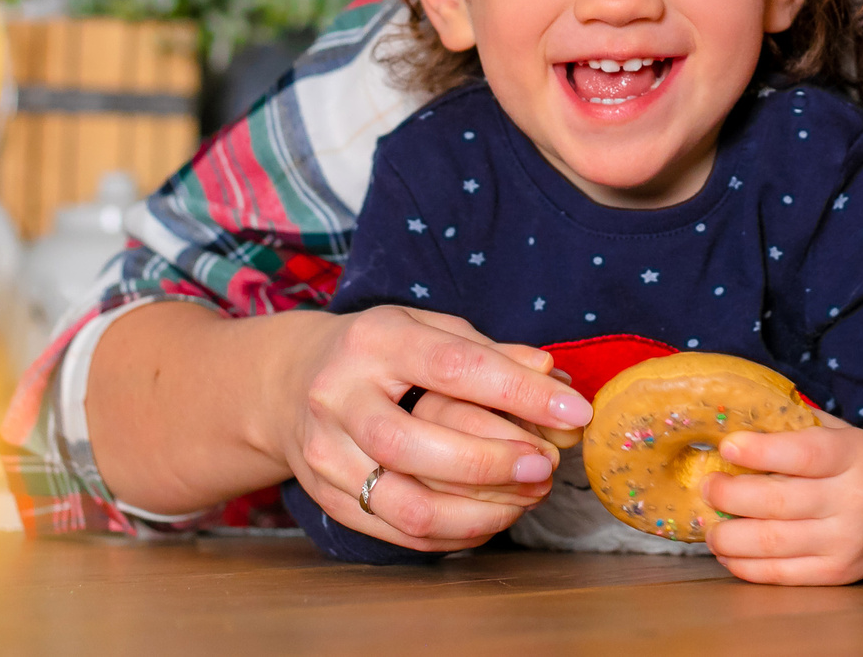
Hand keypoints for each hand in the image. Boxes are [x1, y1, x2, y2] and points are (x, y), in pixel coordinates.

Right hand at [277, 306, 593, 549]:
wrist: (287, 384)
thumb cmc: (378, 352)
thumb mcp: (427, 329)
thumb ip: (490, 352)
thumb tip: (553, 377)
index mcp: (374, 341)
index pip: (453, 367)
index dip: (519, 392)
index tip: (574, 409)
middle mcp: (340, 397)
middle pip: (416, 445)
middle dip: (492, 461)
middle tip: (546, 464)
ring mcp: (327, 455)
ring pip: (408, 504)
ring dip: (480, 511)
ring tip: (527, 496)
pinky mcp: (329, 499)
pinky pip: (401, 533)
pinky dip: (457, 534)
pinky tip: (493, 517)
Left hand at [700, 417, 862, 584]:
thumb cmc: (856, 467)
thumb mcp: (839, 434)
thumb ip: (794, 428)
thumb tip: (732, 423)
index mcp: (856, 455)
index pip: (804, 454)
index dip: (760, 451)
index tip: (726, 447)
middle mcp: (856, 500)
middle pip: (778, 502)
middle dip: (730, 496)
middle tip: (708, 487)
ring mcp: (846, 543)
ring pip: (773, 543)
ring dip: (729, 536)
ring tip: (710, 526)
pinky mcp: (836, 575)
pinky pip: (779, 574)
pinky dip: (744, 565)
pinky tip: (727, 552)